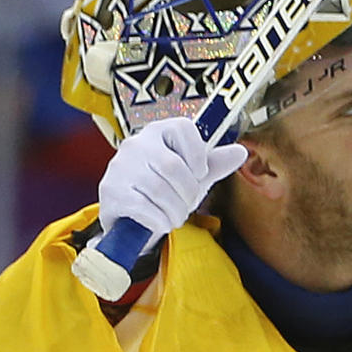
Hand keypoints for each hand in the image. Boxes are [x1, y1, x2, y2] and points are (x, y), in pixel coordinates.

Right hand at [96, 117, 247, 251]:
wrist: (131, 217)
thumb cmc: (164, 190)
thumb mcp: (192, 177)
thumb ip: (214, 164)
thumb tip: (240, 151)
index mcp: (158, 132)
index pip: (184, 128)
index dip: (198, 156)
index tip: (199, 175)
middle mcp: (136, 144)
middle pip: (173, 167)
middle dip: (188, 194)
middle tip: (187, 205)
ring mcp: (120, 167)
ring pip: (159, 190)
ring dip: (175, 212)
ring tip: (175, 217)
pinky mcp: (111, 191)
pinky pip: (144, 208)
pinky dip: (159, 221)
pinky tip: (160, 223)